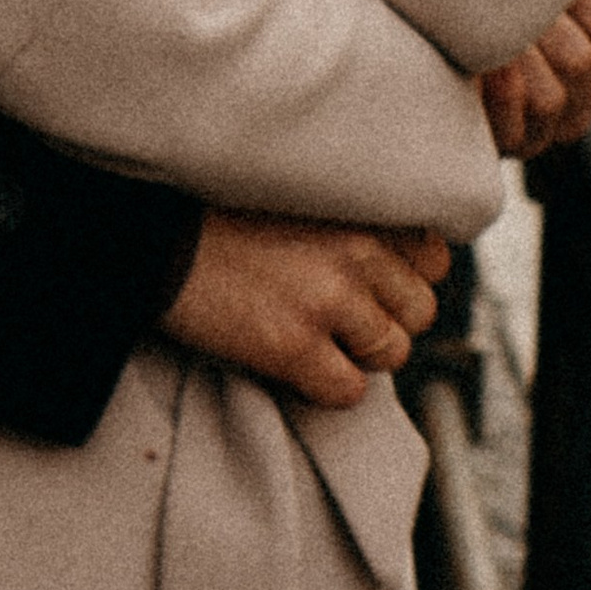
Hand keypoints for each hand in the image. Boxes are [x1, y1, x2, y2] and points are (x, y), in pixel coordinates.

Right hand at [161, 211, 450, 408]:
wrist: (156, 244)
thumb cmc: (227, 217)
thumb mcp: (308, 197)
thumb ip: (361, 224)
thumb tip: (411, 272)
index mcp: (362, 208)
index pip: (434, 261)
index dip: (403, 279)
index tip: (371, 281)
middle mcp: (357, 250)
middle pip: (419, 313)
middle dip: (384, 320)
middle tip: (338, 316)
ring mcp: (329, 300)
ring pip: (391, 354)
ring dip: (357, 356)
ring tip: (312, 335)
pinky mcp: (295, 347)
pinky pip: (349, 392)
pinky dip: (326, 388)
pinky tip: (294, 362)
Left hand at [477, 0, 590, 160]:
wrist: (439, 21)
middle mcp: (580, 101)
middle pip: (580, 62)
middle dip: (540, 22)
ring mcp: (544, 128)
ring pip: (549, 98)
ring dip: (512, 55)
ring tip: (486, 28)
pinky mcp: (504, 145)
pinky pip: (515, 129)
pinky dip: (498, 91)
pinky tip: (481, 63)